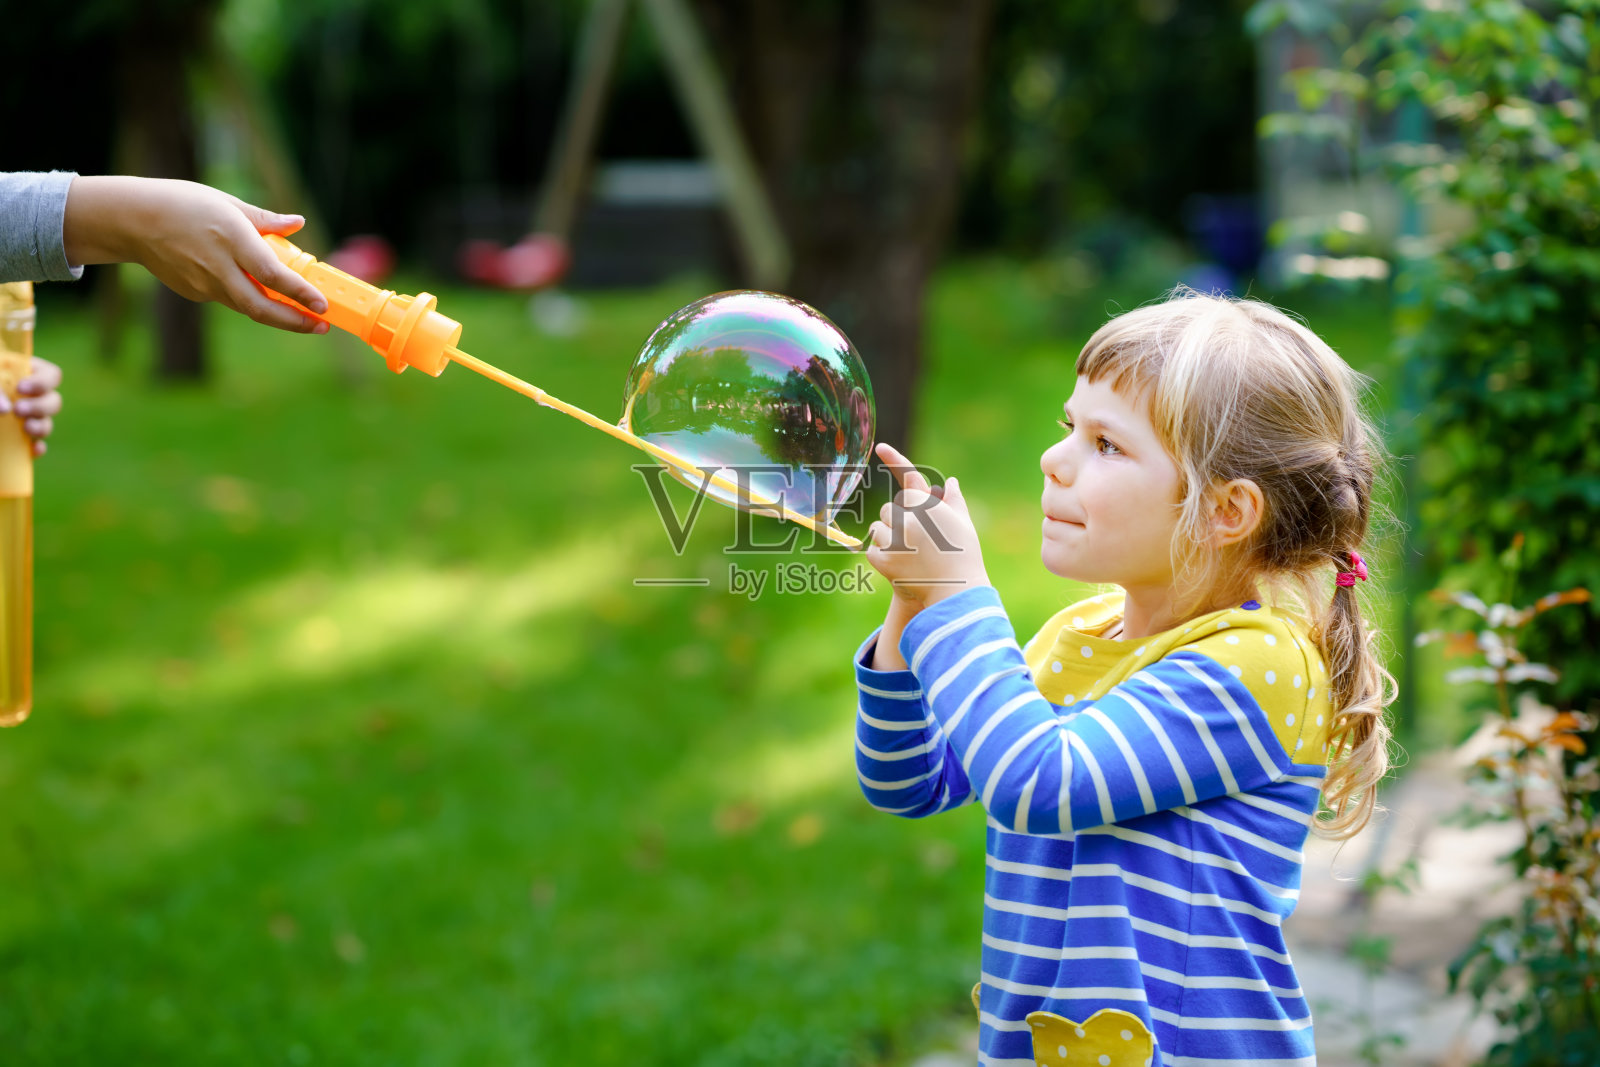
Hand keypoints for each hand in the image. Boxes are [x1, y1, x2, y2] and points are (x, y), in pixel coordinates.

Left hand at [0, 356, 61, 456]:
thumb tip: (7, 410)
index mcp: (22, 373)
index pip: (51, 375)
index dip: (43, 382)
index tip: (22, 388)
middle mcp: (27, 396)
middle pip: (53, 401)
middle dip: (41, 407)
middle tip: (19, 411)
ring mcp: (23, 418)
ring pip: (46, 423)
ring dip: (41, 427)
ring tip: (26, 429)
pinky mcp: (16, 439)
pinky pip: (34, 446)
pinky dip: (35, 449)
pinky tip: (32, 450)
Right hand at [62, 176, 329, 333]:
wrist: (131, 220)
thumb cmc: (182, 203)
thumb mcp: (227, 202)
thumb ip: (265, 220)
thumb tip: (298, 223)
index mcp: (231, 239)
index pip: (272, 275)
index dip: (300, 293)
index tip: (323, 304)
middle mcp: (219, 267)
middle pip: (261, 307)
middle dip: (295, 322)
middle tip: (321, 326)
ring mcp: (204, 285)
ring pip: (248, 307)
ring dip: (277, 315)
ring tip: (304, 317)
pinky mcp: (195, 293)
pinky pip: (230, 299)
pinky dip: (250, 299)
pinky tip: (262, 293)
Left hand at [864, 442, 990, 610]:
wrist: (956, 594)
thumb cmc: (964, 556)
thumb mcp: (963, 524)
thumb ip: (953, 500)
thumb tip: (949, 482)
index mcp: (927, 508)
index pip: (907, 484)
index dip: (894, 460)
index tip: (881, 447)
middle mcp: (909, 521)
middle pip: (889, 510)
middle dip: (897, 520)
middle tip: (914, 538)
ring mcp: (895, 541)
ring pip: (877, 529)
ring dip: (887, 537)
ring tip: (907, 553)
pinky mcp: (884, 561)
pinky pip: (872, 549)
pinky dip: (881, 555)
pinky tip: (898, 564)